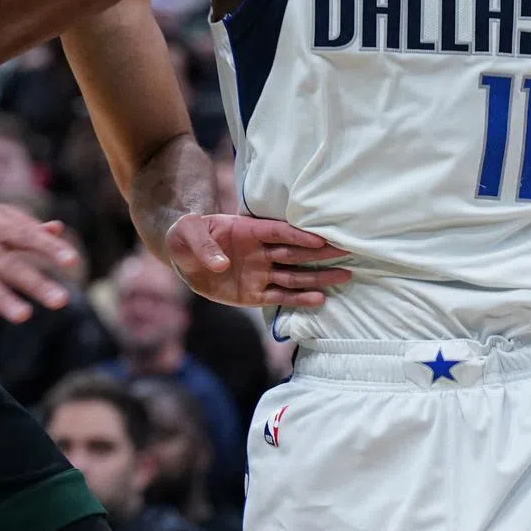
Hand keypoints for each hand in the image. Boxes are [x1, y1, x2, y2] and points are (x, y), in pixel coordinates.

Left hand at [165, 213, 352, 307]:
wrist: (184, 255)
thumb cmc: (188, 236)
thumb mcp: (187, 233)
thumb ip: (203, 246)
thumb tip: (221, 265)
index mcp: (248, 231)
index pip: (278, 232)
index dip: (298, 235)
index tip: (320, 238)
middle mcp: (260, 252)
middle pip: (294, 252)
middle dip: (320, 252)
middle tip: (346, 251)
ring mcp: (259, 273)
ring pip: (294, 275)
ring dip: (318, 277)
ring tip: (344, 275)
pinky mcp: (253, 294)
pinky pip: (279, 297)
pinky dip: (298, 299)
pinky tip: (319, 299)